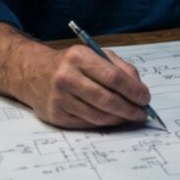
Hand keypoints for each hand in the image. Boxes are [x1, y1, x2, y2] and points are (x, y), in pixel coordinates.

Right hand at [29, 45, 152, 129]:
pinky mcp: (55, 116)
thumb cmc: (71, 63)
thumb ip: (120, 68)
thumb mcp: (94, 55)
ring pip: (97, 115)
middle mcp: (66, 77)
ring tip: (130, 117)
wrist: (33, 73)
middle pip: (106, 99)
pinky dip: (104, 123)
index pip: (113, 77)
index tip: (146, 98)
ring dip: (119, 119)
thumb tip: (140, 89)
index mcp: (78, 57)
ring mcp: (59, 98)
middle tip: (142, 113)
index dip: (133, 90)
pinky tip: (112, 119)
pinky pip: (86, 124)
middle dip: (129, 108)